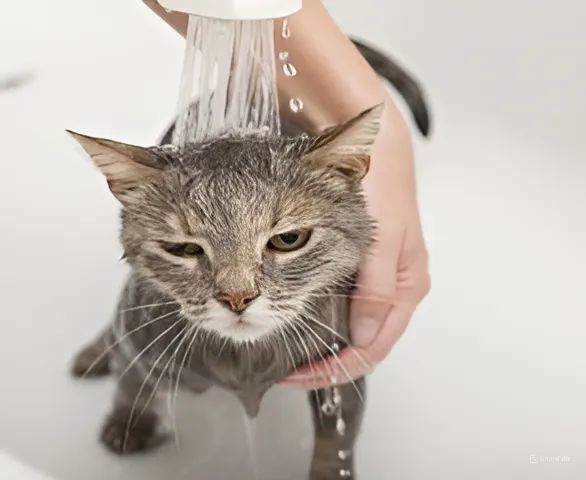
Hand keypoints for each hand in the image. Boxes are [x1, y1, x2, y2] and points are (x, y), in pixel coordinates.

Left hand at [281, 101, 430, 388]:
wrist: (373, 145)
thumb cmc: (382, 186)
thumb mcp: (382, 240)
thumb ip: (374, 289)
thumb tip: (363, 335)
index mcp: (404, 287)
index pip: (371, 347)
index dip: (334, 369)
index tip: (296, 375)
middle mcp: (390, 287)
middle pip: (359, 342)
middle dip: (323, 360)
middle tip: (282, 366)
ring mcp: (374, 277)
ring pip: (347, 325)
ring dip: (318, 341)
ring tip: (283, 345)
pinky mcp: (358, 264)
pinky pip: (340, 302)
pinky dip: (317, 316)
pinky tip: (293, 315)